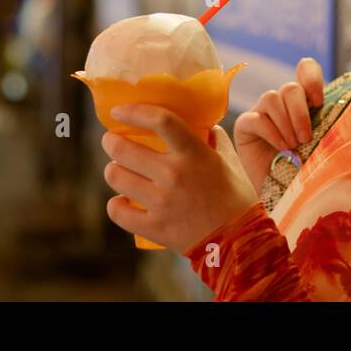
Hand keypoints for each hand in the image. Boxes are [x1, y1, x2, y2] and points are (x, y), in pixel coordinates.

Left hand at [101, 105, 258, 254]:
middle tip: (111, 141)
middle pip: (124, 149)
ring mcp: (161, 202)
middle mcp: (174, 174)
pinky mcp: (154, 227)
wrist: (240, 240)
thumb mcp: (230, 160)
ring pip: (116, 177)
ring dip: (112, 170)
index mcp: (194, 153)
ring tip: (116, 169)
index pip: (160, 120)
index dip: (134, 111)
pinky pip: (118, 212)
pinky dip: (115, 204)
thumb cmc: (236, 196)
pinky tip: (119, 200)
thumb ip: (214, 138)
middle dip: (111, 142)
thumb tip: (201, 123)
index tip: (118, 111)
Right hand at [232, 58, 324, 191]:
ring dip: (286, 123)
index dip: (311, 78)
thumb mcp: (324, 144)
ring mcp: (261, 112)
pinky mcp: (245, 125)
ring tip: (293, 145)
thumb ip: (331, 125)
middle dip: (300, 112)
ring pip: (271, 97)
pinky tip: (281, 148)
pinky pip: (256, 117)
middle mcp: (282, 103)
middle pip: (290, 88)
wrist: (283, 195)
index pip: (305, 69)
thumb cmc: (307, 170)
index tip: (319, 102)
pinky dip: (271, 132)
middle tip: (306, 137)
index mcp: (304, 101)